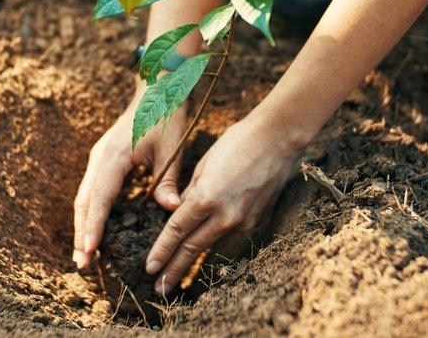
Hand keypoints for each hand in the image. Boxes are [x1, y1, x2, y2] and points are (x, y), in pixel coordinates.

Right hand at [72, 87, 187, 269]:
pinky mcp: (103, 161)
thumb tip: (171, 210)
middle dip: (81, 233)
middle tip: (81, 264)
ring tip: (84, 255)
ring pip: (85, 197)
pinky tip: (95, 232)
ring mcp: (98, 159)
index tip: (89, 250)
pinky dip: (91, 213)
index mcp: (114, 156)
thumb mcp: (172, 149)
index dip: (93, 226)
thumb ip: (168, 181)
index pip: (100, 197)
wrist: (156, 90)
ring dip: (83, 225)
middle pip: (84, 201)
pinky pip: (92, 191)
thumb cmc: (166, 117)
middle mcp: (100, 158)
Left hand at [144, 113, 303, 294]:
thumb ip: (191, 193)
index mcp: (207, 198)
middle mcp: (226, 215)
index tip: (149, 268)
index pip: (177, 231)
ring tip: (176, 277)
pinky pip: (229, 233)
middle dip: (173, 270)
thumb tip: (180, 212)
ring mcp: (243, 220)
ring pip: (211, 242)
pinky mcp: (256, 220)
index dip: (162, 251)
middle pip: (193, 248)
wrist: (278, 139)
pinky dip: (214, 239)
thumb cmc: (237, 143)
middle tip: (158, 289)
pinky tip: (203, 247)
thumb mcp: (204, 165)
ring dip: (192, 260)